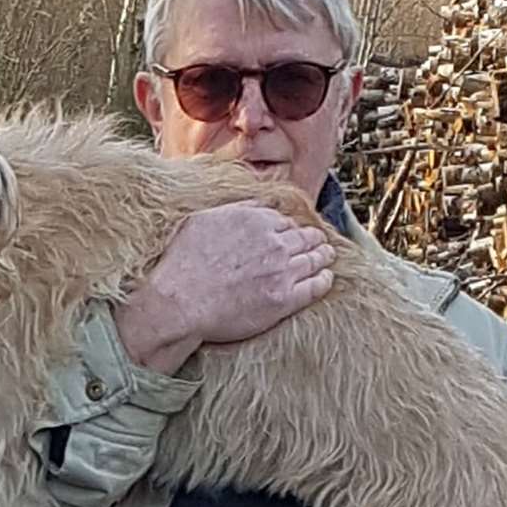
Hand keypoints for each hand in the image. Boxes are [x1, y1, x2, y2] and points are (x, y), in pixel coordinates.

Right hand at [116, 201, 336, 373]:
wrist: (179, 302)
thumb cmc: (182, 263)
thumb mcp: (202, 220)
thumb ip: (235, 209)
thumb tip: (256, 204)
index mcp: (255, 220)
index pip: (285, 220)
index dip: (292, 227)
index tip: (294, 231)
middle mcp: (273, 243)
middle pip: (305, 237)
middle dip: (313, 238)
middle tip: (318, 241)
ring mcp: (281, 271)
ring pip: (315, 259)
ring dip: (323, 256)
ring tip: (327, 256)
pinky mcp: (284, 299)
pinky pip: (316, 286)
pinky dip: (324, 280)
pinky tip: (326, 278)